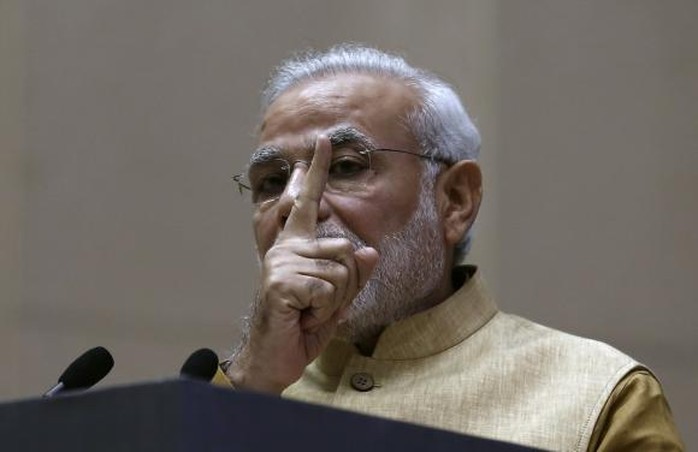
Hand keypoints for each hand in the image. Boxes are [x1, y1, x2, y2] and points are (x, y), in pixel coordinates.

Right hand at [227, 136, 378, 393]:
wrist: (273, 358)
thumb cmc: (302, 326)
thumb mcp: (336, 300)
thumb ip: (353, 276)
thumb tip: (369, 252)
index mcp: (298, 245)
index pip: (309, 202)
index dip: (317, 171)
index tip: (323, 140)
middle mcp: (288, 247)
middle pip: (348, 252)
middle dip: (346, 288)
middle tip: (319, 306)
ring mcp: (282, 262)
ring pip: (342, 274)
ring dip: (333, 304)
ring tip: (308, 312)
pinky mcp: (280, 281)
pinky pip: (328, 292)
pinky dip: (323, 313)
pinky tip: (301, 318)